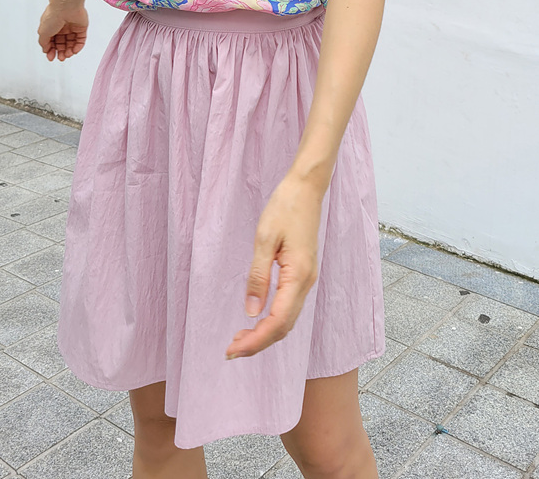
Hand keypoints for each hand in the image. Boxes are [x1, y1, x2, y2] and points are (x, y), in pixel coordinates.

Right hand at [38, 2, 88, 61]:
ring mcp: (72, 28)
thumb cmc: (53, 16)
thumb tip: (45, 50)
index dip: (51, 50)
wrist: (66, 6)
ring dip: (69, 51)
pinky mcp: (81, 28)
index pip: (52, 42)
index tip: (51, 57)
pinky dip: (78, 47)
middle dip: (61, 52)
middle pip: (62, 43)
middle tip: (61, 58)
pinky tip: (74, 51)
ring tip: (67, 55)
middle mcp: (61, 28)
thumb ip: (44, 43)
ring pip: (71, 43)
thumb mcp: (43, 32)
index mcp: (51, 27)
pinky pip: (81, 40)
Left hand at [226, 175, 324, 359]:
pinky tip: (257, 320)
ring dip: (266, 333)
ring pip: (288, 318)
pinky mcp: (303, 273)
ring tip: (240, 339)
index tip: (232, 349)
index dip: (256, 340)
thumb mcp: (264, 239)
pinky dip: (273, 320)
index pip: (277, 321)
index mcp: (298, 275)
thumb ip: (258, 276)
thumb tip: (250, 311)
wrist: (306, 188)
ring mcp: (307, 278)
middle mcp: (307, 281)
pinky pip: (289, 306)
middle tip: (231, 350)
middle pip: (285, 326)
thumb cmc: (285, 207)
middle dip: (259, 342)